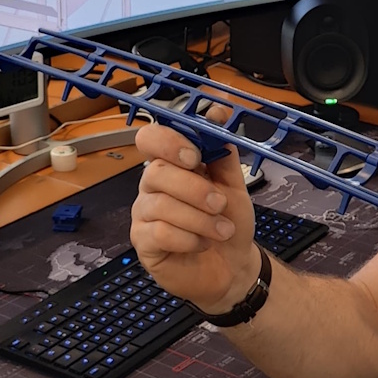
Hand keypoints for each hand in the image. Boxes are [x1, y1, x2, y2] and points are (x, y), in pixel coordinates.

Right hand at [131, 123, 260, 313]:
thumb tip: (217, 110)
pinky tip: (201, 244)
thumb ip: (223, 149)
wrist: (233, 266)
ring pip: (161, 205)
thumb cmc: (228, 223)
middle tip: (220, 204)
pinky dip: (188, 239)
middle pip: (156, 172)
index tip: (194, 157)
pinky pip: (160, 233)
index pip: (151, 139)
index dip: (168, 142)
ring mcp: (144, 215)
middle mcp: (152, 186)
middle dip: (195, 188)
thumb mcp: (233, 183)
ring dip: (199, 219)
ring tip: (222, 230)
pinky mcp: (144, 243)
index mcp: (172, 165)